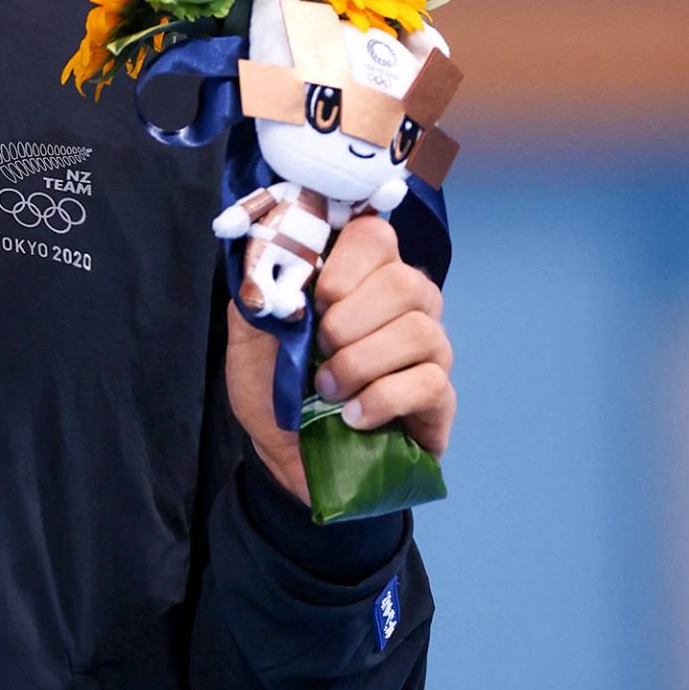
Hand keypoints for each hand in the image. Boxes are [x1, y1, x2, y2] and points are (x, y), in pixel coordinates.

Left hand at [223, 212, 455, 502]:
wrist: (288, 455)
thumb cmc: (277, 388)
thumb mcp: (249, 336)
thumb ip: (257, 293)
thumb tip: (268, 265)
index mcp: (364, 277)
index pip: (376, 235)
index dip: (345, 263)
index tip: (317, 298)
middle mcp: (409, 306)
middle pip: (405, 282)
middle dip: (348, 321)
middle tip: (318, 350)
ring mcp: (431, 351)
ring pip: (420, 332)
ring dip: (361, 362)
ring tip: (328, 389)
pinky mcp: (439, 399)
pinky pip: (429, 384)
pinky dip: (381, 400)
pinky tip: (353, 416)